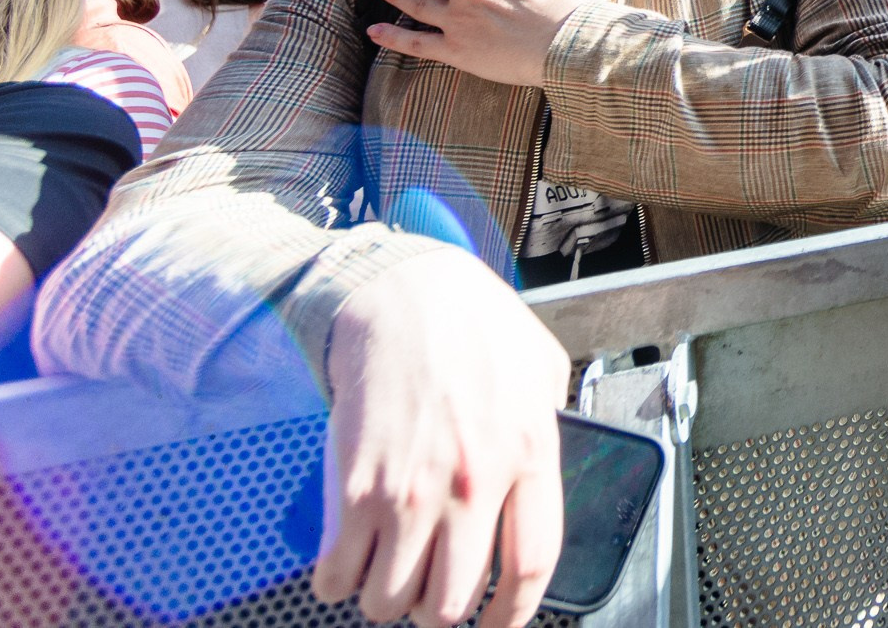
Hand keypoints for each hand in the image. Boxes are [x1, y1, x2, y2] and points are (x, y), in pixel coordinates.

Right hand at [315, 253, 569, 627]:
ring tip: (389, 570)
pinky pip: (338, 576)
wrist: (400, 293)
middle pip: (453, 603)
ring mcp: (409, 491)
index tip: (497, 625)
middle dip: (439, 611)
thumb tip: (545, 479)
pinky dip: (337, 582)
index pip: (532, 566)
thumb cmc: (474, 325)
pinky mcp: (354, 488)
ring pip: (391, 601)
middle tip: (431, 590)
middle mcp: (472, 483)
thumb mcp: (542, 371)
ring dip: (387, 598)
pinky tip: (347, 560)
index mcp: (529, 454)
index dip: (512, 615)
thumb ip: (550, 432)